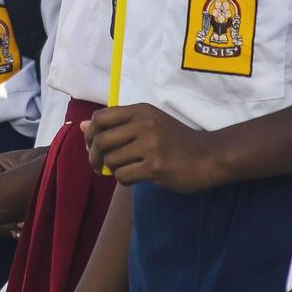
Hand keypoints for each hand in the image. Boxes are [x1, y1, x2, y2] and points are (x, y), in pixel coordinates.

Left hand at [82, 104, 216, 191]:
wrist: (209, 156)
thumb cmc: (176, 140)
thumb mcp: (149, 123)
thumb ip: (117, 124)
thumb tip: (82, 126)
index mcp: (140, 111)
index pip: (100, 118)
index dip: (90, 134)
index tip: (93, 146)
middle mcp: (144, 124)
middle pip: (101, 140)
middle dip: (94, 156)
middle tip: (99, 166)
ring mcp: (150, 145)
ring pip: (111, 160)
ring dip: (112, 170)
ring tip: (125, 170)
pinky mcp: (155, 166)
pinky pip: (123, 176)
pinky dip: (123, 180)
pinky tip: (134, 178)